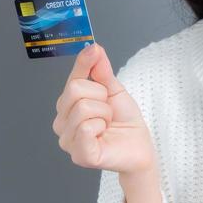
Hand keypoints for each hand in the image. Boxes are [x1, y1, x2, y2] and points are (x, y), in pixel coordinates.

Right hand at [53, 43, 156, 176]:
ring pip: (83, 108)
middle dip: (101, 97)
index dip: (84, 64)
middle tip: (108, 111)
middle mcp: (62, 123)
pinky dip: (101, 127)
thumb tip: (92, 47)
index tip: (93, 49)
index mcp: (67, 106)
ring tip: (107, 124)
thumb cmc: (125, 121)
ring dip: (104, 114)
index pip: (72, 78)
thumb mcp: (113, 90)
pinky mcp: (79, 155)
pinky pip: (86, 128)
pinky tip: (104, 135)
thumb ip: (100, 70)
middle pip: (75, 90)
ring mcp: (67, 140)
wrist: (140, 146)